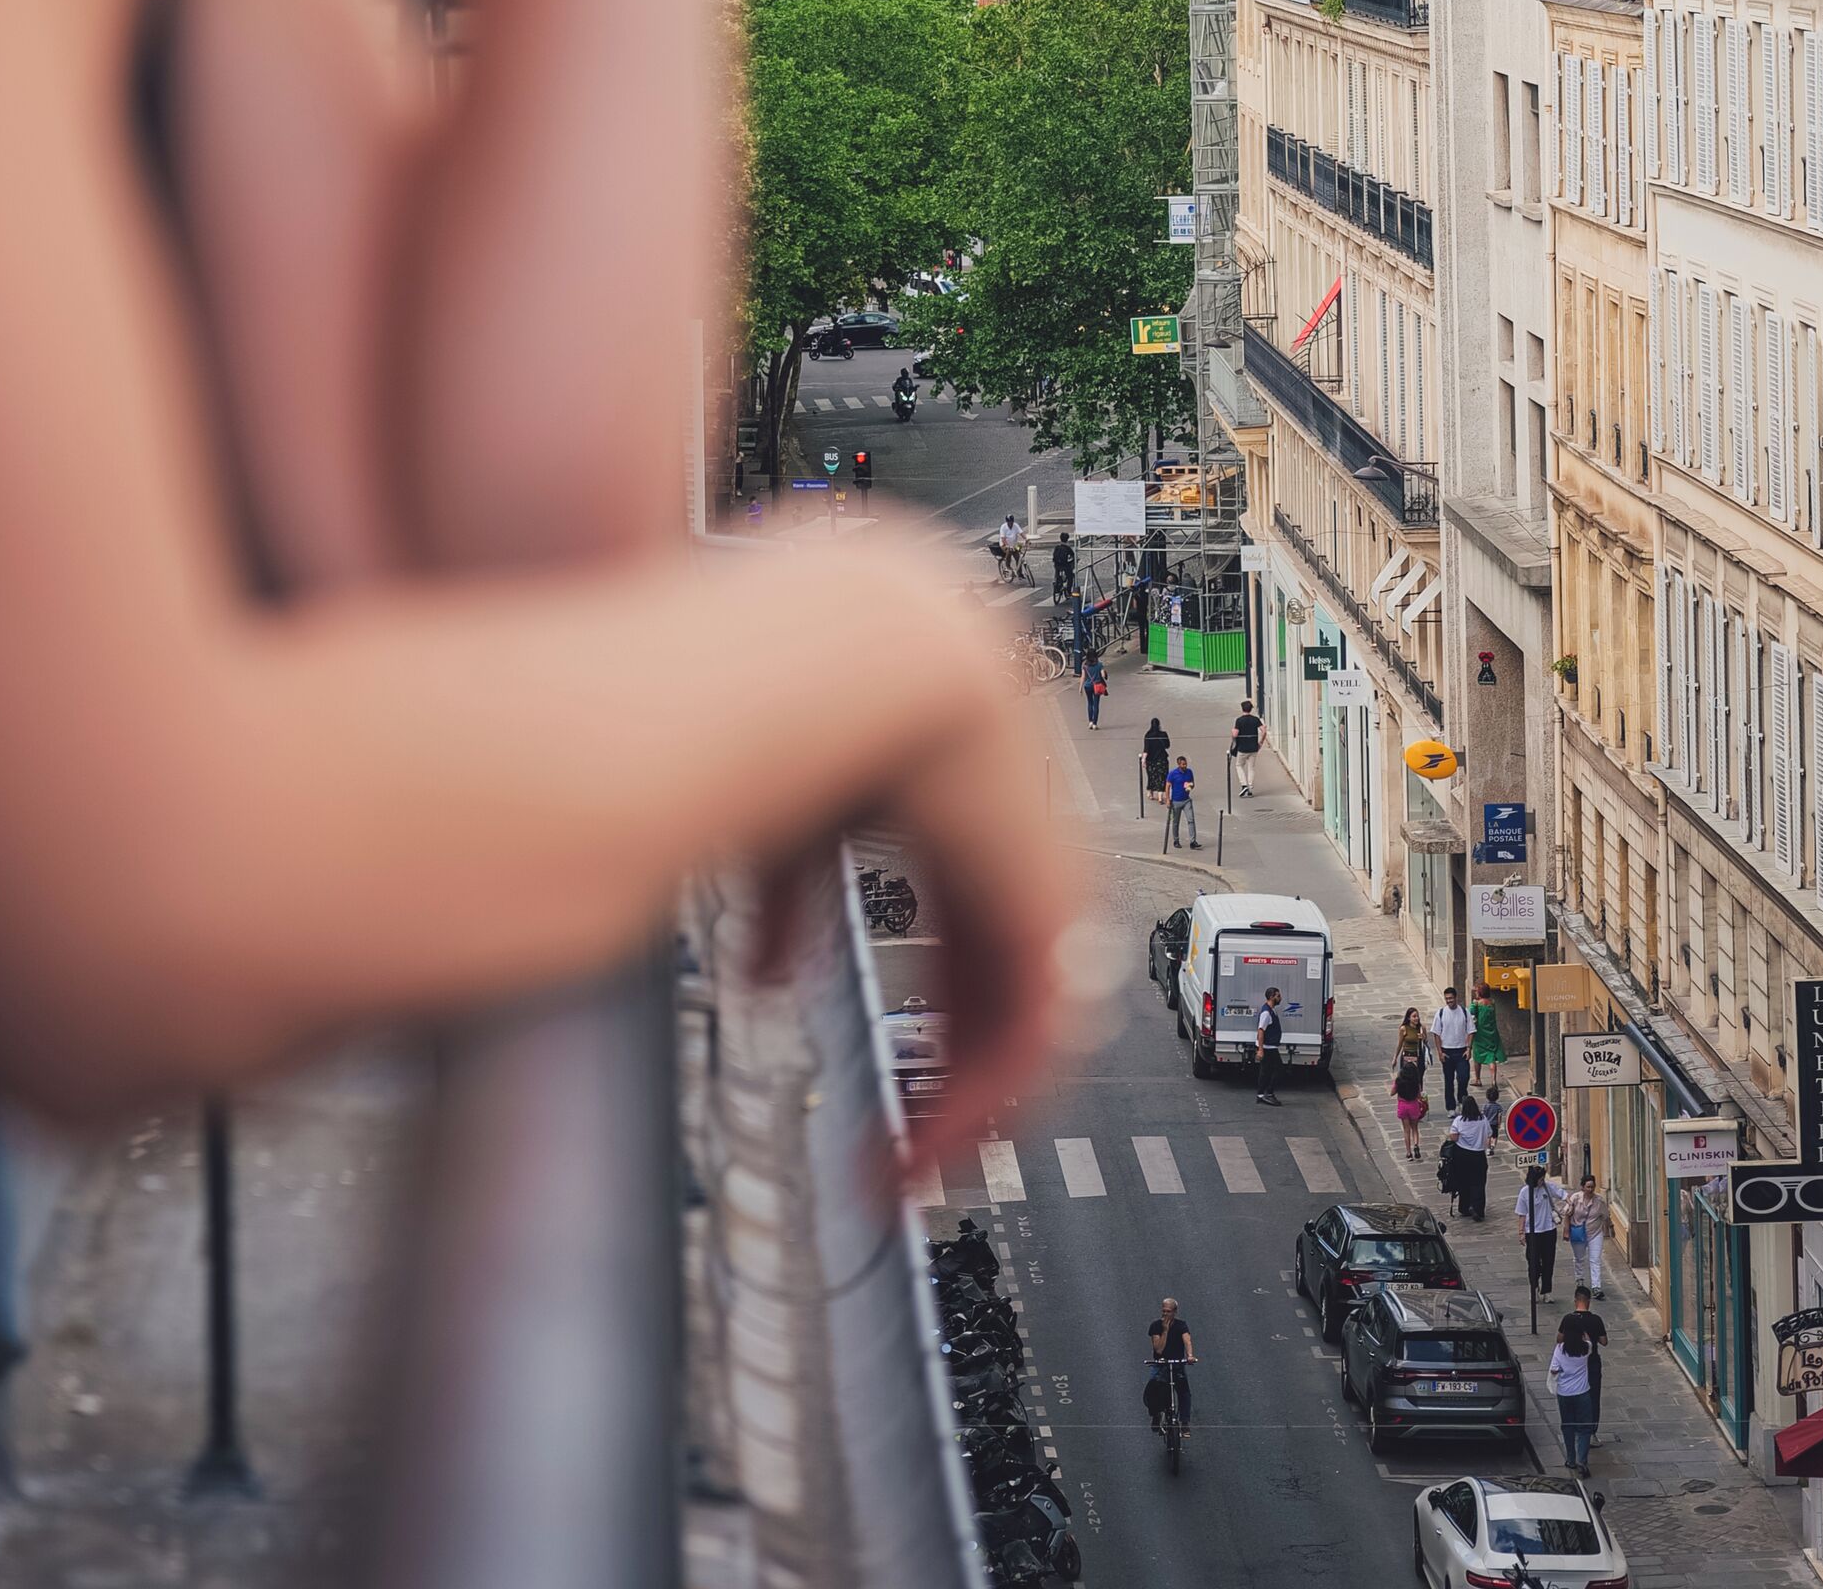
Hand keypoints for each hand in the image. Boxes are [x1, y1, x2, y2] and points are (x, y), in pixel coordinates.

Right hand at [738, 533, 1075, 1181]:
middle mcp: (1015, 819)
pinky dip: (983, 1095)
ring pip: (1024, 1011)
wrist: (849, 648)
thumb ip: (787, 893)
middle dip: (950, 1063)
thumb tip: (768, 979)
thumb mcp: (782, 808)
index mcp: (962, 780)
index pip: (965, 912)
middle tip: (897, 1152)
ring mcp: (1041, 857)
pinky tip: (926, 1145)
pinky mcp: (1054, 901)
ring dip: (966, 1100)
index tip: (881, 1069)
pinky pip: (1033, 1030)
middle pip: (997, 968)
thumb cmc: (788, 692)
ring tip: (904, 1174)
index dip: (925, 995)